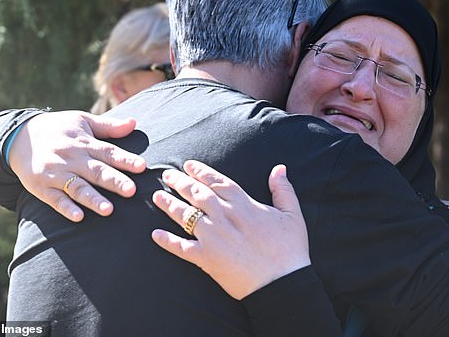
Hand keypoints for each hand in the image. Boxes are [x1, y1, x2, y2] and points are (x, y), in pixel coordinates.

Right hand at [8, 110, 145, 221]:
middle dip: (114, 181)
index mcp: (84, 143)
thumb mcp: (82, 121)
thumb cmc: (58, 129)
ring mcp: (56, 174)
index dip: (125, 159)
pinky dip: (66, 208)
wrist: (18, 137)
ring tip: (109, 210)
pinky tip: (78, 217)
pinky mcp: (42, 188)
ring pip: (77, 188)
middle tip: (132, 191)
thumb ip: (109, 127)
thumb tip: (135, 122)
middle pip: (96, 171)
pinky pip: (55, 200)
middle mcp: (71, 159)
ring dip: (93, 199)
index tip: (142, 166)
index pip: (108, 152)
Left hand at [151, 160, 310, 299]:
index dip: (201, 172)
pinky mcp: (206, 259)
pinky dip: (167, 241)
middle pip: (197, 194)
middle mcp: (224, 217)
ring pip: (185, 216)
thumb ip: (283, 189)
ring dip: (169, 205)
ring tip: (157, 196)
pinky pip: (181, 248)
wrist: (282, 283)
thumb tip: (279, 168)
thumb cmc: (289, 249)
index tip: (188, 165)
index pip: (217, 181)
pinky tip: (155, 235)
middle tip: (168, 175)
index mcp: (244, 204)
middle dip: (180, 183)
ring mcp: (213, 237)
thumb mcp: (292, 214)